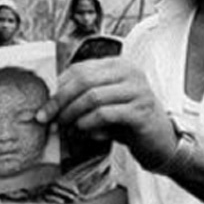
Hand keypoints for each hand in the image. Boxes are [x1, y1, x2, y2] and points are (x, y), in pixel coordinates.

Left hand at [36, 58, 178, 171]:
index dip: (58, 88)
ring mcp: (138, 91)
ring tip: (66, 126)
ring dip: (73, 114)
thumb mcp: (105, 102)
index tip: (45, 108)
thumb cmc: (127, 120)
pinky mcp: (140, 111)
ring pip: (93, 97)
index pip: (79, 69)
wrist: (159, 139)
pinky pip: (105, 114)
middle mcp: (130, 72)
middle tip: (49, 118)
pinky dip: (88, 124)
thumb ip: (83, 96)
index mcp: (118, 64)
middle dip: (61, 101)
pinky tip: (84, 130)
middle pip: (83, 80)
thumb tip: (49, 103)